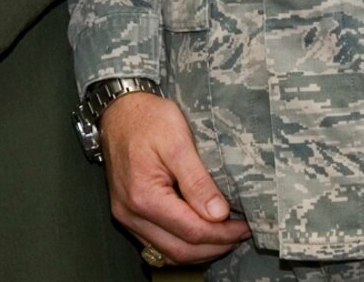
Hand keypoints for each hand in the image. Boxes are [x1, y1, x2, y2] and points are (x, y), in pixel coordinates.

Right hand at [101, 91, 248, 264]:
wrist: (118, 111)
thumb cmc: (147, 119)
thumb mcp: (177, 140)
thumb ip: (197, 180)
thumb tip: (218, 214)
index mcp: (143, 196)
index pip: (192, 231)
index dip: (223, 234)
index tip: (245, 226)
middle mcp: (131, 213)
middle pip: (181, 250)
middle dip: (216, 246)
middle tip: (240, 233)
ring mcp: (127, 216)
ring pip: (169, 253)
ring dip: (200, 250)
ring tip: (225, 236)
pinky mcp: (128, 214)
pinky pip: (158, 245)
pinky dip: (182, 245)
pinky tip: (200, 234)